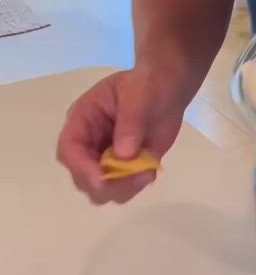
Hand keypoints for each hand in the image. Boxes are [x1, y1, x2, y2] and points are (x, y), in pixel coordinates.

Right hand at [56, 64, 186, 205]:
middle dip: (106, 184)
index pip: (69, 150)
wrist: (167, 89)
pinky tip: (151, 170)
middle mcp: (88, 144)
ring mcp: (105, 159)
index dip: (81, 168)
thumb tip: (123, 156)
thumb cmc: (147, 84)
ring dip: (123, 189)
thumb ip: (130, 122)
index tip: (103, 178)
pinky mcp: (124, 168)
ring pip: (100, 190)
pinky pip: (121, 190)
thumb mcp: (138, 93)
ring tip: (147, 171)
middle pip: (82, 178)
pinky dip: (135, 187)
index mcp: (82, 120)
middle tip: (137, 175)